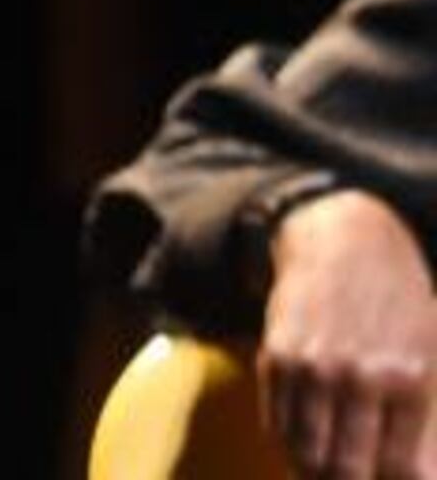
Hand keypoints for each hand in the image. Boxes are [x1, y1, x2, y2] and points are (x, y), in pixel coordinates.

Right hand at [262, 187, 436, 478]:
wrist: (344, 242)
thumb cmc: (400, 304)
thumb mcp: (432, 354)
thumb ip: (428, 418)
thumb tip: (414, 475)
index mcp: (411, 379)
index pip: (402, 470)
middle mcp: (360, 376)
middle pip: (348, 469)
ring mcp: (313, 367)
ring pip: (307, 452)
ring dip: (316, 474)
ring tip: (326, 475)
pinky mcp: (278, 357)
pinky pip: (278, 424)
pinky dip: (291, 445)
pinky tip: (306, 451)